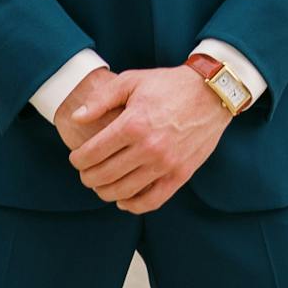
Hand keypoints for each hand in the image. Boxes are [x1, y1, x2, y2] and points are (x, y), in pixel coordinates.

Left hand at [63, 66, 229, 213]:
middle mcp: (148, 148)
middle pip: (104, 175)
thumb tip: (77, 118)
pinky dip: (133, 205)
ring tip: (100, 186)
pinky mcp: (181, 175)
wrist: (211, 94)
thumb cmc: (168, 85)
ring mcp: (166, 164)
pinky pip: (153, 201)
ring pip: (124, 191)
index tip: (76, 159)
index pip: (92, 153)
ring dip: (106, 192)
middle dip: (88, 177)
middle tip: (85, 173)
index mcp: (133, 124)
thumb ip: (101, 100)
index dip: (78, 160)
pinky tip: (123, 200)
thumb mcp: (131, 81)